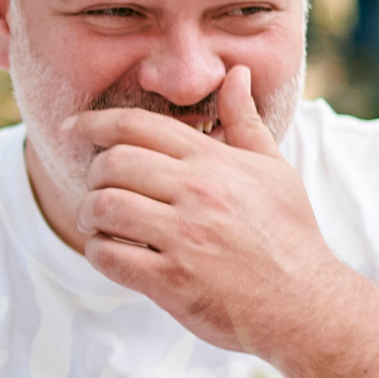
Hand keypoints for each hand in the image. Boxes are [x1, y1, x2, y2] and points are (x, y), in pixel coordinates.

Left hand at [64, 66, 355, 356]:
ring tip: (97, 223)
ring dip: (89, 214)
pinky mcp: (172, 280)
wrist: (306, 304)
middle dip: (93, 175)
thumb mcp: (273, 170)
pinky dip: (98, 253)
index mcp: (214, 162)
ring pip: (104, 207)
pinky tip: (111, 253)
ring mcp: (184, 237)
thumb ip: (245, 121)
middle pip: (112, 163)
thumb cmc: (288, 234)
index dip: (95, 122)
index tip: (72, 127)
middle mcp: (197, 193)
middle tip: (97, 190)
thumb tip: (237, 74)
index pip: (138, 126)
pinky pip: (109, 256)